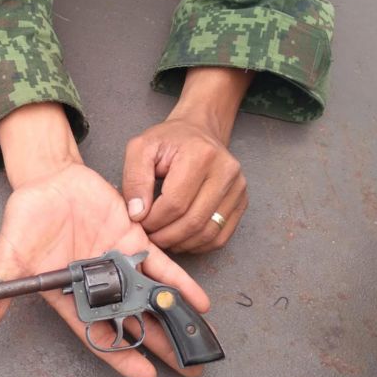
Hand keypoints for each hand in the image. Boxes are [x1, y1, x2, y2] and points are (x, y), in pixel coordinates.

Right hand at [0, 104, 210, 376]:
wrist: (48, 181)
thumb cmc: (26, 221)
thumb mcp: (9, 258)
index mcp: (71, 298)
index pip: (98, 334)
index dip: (121, 356)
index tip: (145, 376)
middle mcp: (99, 287)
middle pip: (133, 323)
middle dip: (159, 346)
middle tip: (189, 370)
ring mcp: (119, 265)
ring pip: (151, 298)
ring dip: (175, 318)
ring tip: (200, 341)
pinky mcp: (133, 241)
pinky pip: (160, 266)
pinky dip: (179, 282)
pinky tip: (199, 300)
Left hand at [122, 67, 253, 252]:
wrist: (199, 132)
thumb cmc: (169, 141)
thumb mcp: (141, 149)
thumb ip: (134, 179)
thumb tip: (138, 213)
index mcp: (201, 154)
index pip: (175, 203)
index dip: (153, 220)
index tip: (139, 221)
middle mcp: (226, 171)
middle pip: (193, 221)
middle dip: (165, 236)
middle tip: (149, 235)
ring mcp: (238, 188)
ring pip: (208, 233)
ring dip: (181, 243)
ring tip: (162, 237)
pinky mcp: (241, 202)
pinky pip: (220, 236)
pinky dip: (198, 245)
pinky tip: (180, 238)